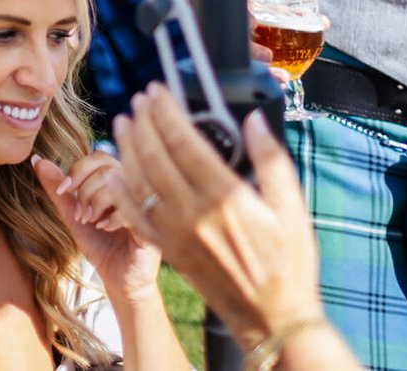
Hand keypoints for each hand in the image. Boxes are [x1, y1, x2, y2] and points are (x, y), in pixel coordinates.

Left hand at [34, 152, 160, 300]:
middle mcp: (138, 188)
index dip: (77, 170)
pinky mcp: (152, 225)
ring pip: (116, 184)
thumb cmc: (101, 244)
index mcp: (121, 180)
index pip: (99, 157)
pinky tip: (106, 228)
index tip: (63, 191)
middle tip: (81, 214)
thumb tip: (37, 159)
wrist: (119, 279)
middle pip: (107, 167)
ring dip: (95, 203)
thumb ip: (58, 189)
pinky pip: (129, 208)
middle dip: (85, 190)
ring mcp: (147, 205)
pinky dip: (110, 217)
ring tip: (91, 221)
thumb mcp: (73, 215)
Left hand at [107, 89, 320, 344]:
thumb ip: (271, 158)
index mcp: (225, 196)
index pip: (184, 141)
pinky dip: (121, 191)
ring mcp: (176, 232)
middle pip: (155, 155)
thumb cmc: (288, 262)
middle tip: (139, 100)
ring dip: (127, 148)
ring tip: (124, 124)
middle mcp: (194, 212)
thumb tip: (253, 119)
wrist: (273, 317)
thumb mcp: (292, 207)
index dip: (166, 111)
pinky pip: (136, 215)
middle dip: (143, 122)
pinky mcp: (168, 249)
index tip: (158, 91)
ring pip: (139, 180)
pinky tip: (115, 172)